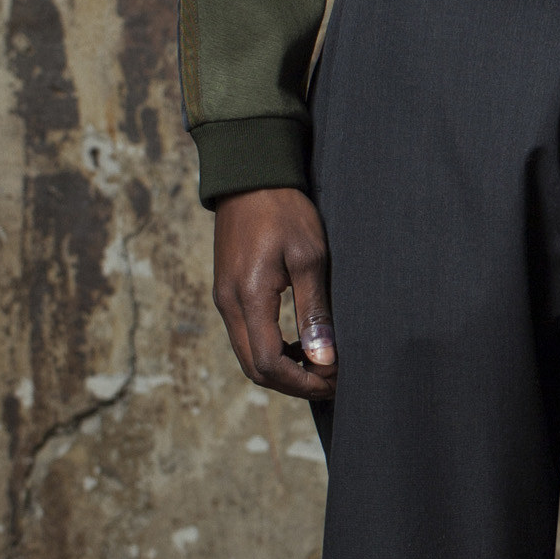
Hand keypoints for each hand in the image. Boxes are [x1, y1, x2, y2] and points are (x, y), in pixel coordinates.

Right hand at [212, 186, 336, 401]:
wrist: (250, 176)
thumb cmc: (284, 210)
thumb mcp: (308, 257)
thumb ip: (314, 311)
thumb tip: (324, 359)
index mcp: (248, 298)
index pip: (270, 364)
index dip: (303, 381)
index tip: (335, 379)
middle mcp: (228, 305)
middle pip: (256, 368)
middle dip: (294, 383)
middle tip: (331, 379)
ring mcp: (224, 299)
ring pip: (249, 356)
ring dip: (283, 368)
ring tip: (320, 363)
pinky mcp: (228, 292)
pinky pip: (246, 337)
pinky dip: (272, 350)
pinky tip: (299, 342)